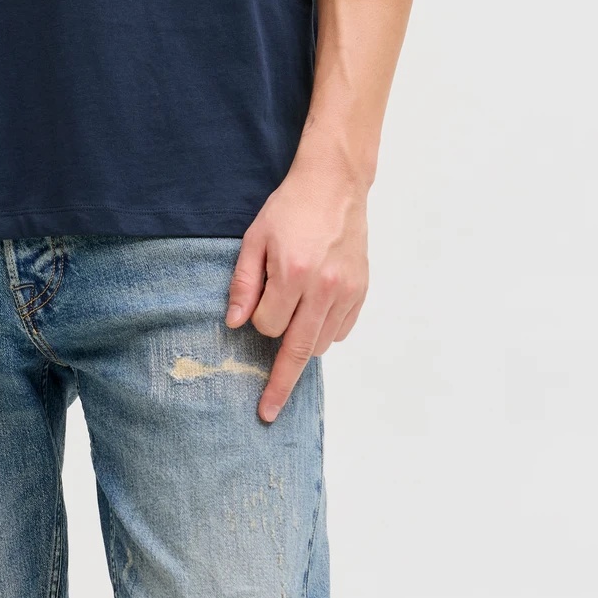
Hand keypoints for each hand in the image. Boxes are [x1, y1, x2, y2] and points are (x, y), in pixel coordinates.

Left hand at [224, 137, 369, 421]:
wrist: (334, 185)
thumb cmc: (289, 209)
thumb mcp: (254, 238)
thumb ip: (244, 283)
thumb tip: (236, 324)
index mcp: (293, 273)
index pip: (269, 326)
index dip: (258, 322)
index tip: (254, 313)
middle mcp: (323, 288)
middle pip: (298, 351)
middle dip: (281, 383)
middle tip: (268, 412)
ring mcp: (346, 292)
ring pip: (320, 345)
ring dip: (301, 346)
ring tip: (292, 323)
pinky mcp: (361, 292)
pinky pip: (339, 331)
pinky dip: (324, 332)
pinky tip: (313, 311)